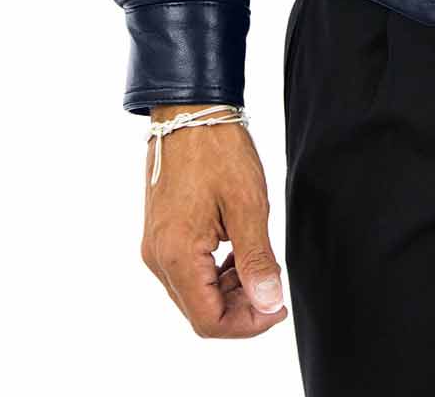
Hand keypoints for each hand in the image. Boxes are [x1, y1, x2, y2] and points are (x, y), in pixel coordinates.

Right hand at [140, 104, 287, 337]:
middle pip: (200, 311)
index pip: (208, 321)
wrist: (190, 110)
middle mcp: (158, 257)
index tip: (278, 307)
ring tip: (261, 265)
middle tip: (275, 286)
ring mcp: (156, 245)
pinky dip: (217, 272)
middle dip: (241, 308)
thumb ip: (257, 260)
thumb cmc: (218, 150)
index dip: (247, 324)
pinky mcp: (162, 233)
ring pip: (194, 293)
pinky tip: (240, 251)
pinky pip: (188, 270)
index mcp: (175, 255)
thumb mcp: (248, 205)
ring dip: (230, 290)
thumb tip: (268, 303)